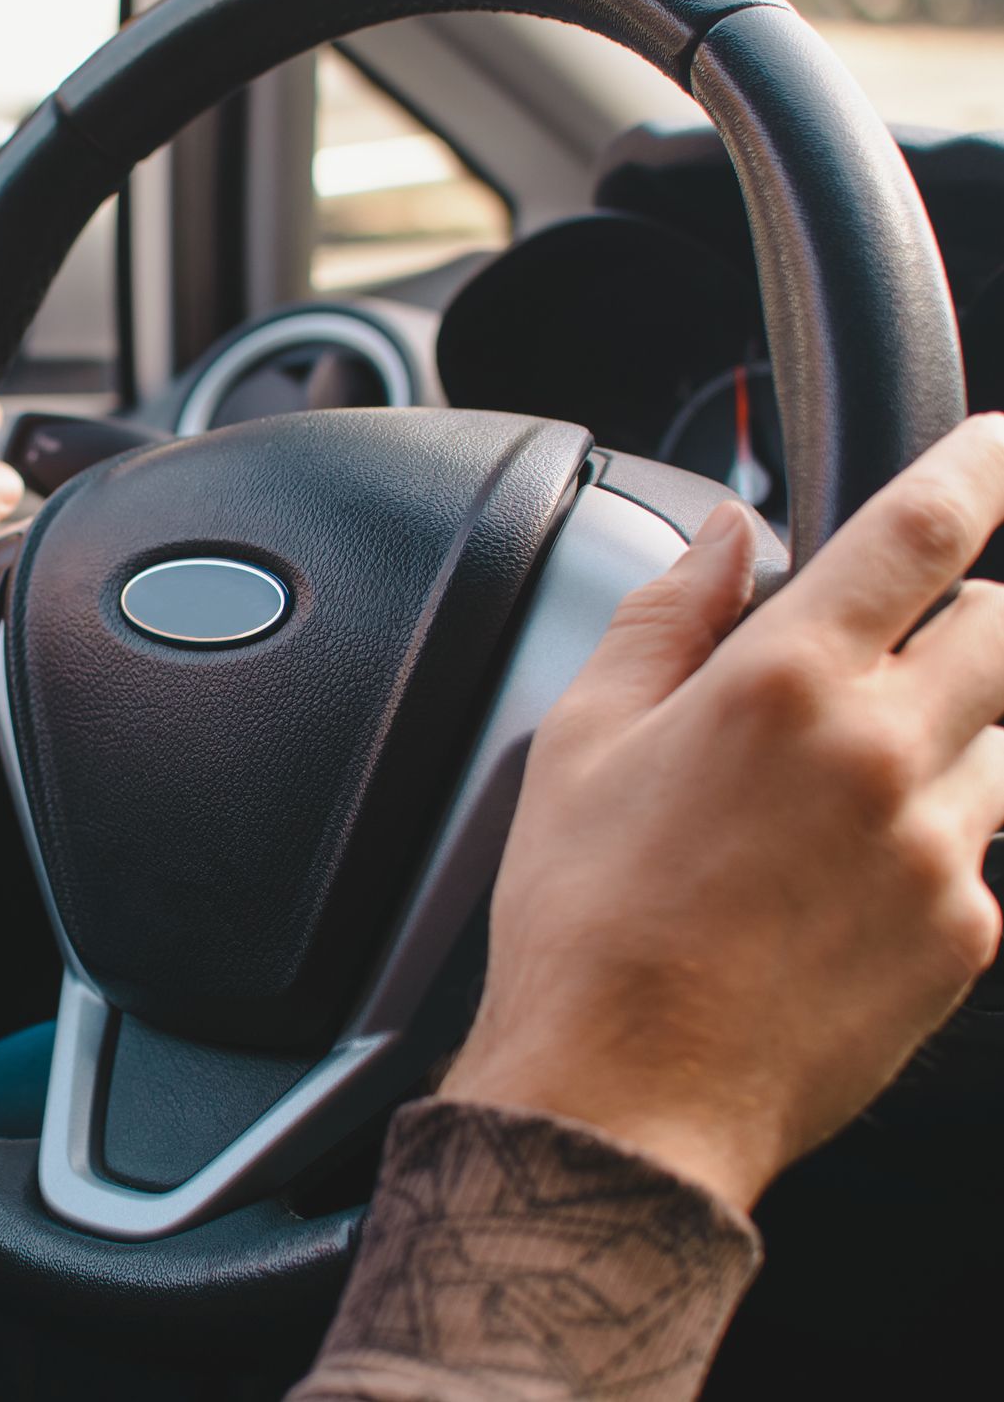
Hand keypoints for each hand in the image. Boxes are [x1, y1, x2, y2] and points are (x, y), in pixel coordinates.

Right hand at [442, 415, 1003, 1211]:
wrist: (625, 1098)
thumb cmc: (582, 925)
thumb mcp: (580, 742)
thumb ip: (663, 615)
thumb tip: (720, 535)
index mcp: (783, 686)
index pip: (925, 532)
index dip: (980, 465)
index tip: (999, 444)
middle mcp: (886, 754)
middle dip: (974, 610)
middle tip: (906, 642)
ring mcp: (942, 851)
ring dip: (952, 734)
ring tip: (845, 793)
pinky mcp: (967, 936)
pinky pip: (983, 851)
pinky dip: (934, 842)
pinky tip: (836, 887)